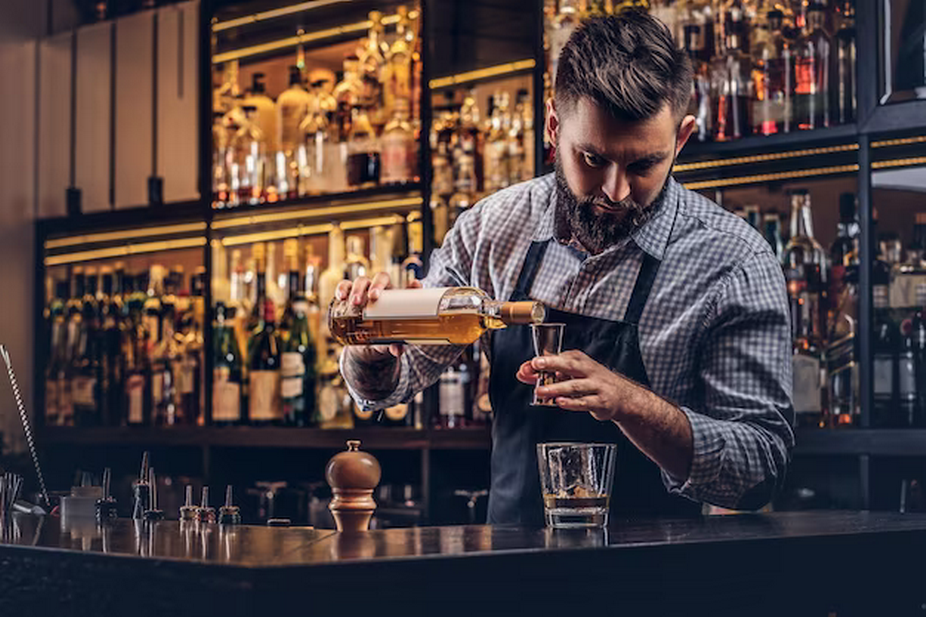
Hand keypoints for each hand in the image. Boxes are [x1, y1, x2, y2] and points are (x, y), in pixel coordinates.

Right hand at [335, 273, 421, 358]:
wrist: (365, 344)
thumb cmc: (384, 337)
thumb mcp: (390, 341)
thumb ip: (395, 344)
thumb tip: (397, 351)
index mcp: (396, 297)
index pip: (406, 286)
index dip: (411, 285)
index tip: (414, 285)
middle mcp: (381, 290)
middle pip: (381, 278)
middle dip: (376, 285)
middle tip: (373, 296)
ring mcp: (365, 290)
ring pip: (362, 281)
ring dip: (357, 289)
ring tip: (354, 302)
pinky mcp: (350, 294)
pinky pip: (345, 286)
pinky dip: (342, 289)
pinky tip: (341, 296)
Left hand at [516, 350, 643, 421]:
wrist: (624, 397)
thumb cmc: (594, 382)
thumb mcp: (574, 373)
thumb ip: (549, 373)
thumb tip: (524, 372)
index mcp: (580, 360)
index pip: (560, 357)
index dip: (543, 361)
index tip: (529, 365)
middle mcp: (589, 371)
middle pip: (569, 365)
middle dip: (552, 363)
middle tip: (535, 365)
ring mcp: (596, 386)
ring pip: (575, 386)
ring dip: (556, 388)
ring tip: (541, 391)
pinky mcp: (601, 402)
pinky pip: (585, 402)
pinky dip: (571, 403)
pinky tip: (559, 403)